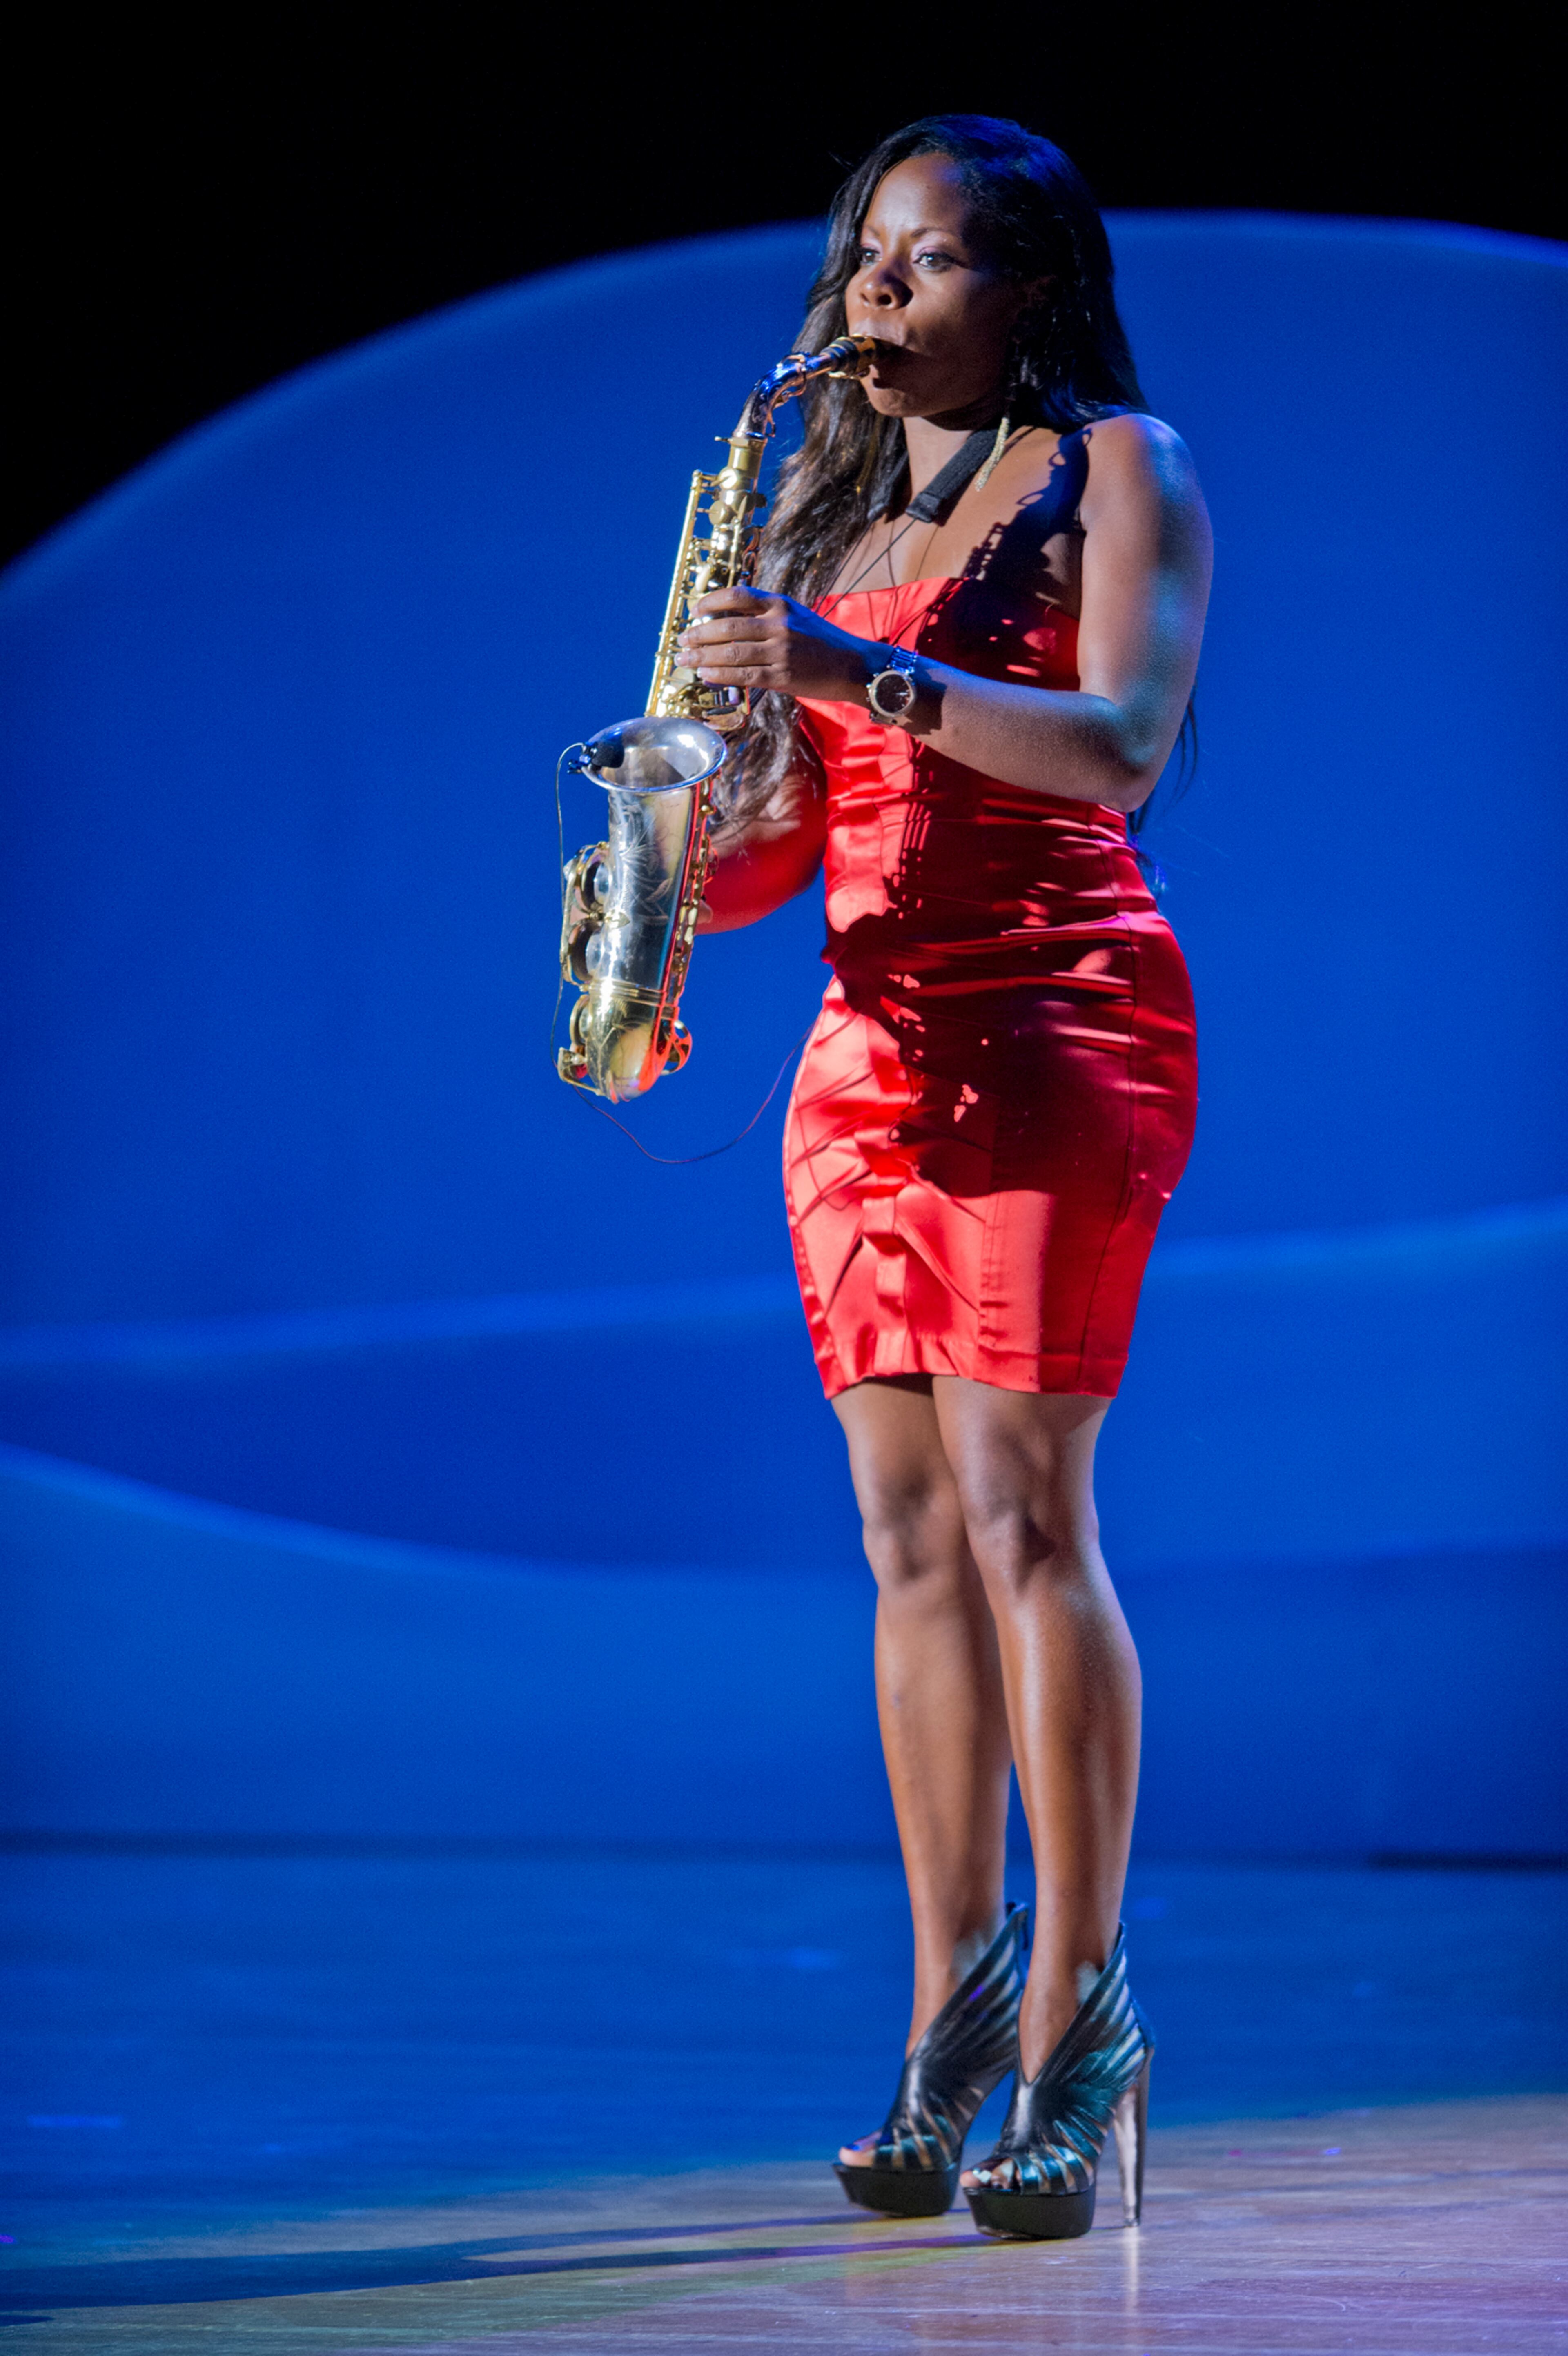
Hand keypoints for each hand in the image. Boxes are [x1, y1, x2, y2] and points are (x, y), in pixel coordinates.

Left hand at [676, 587, 876, 702]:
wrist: (854, 666)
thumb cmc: (821, 642)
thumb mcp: (795, 616)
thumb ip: (765, 615)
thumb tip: (727, 619)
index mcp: (780, 604)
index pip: (737, 596)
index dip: (710, 602)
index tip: (694, 611)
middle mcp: (779, 625)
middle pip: (728, 627)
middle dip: (699, 635)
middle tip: (682, 641)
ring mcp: (781, 651)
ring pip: (731, 653)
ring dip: (703, 657)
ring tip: (685, 661)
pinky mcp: (783, 677)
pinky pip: (743, 676)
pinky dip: (721, 675)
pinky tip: (706, 675)